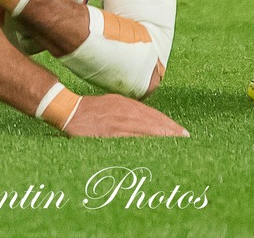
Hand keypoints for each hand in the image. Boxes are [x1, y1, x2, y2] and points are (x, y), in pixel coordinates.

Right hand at [62, 94, 187, 137]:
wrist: (68, 110)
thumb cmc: (91, 109)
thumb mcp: (113, 103)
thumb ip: (129, 111)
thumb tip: (146, 121)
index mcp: (126, 104)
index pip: (153, 115)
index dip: (169, 124)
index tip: (182, 132)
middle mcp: (124, 112)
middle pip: (153, 122)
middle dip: (170, 131)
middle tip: (185, 139)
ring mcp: (117, 123)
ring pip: (145, 131)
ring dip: (161, 138)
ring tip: (175, 145)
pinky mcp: (108, 134)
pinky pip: (129, 140)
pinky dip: (143, 144)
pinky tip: (153, 150)